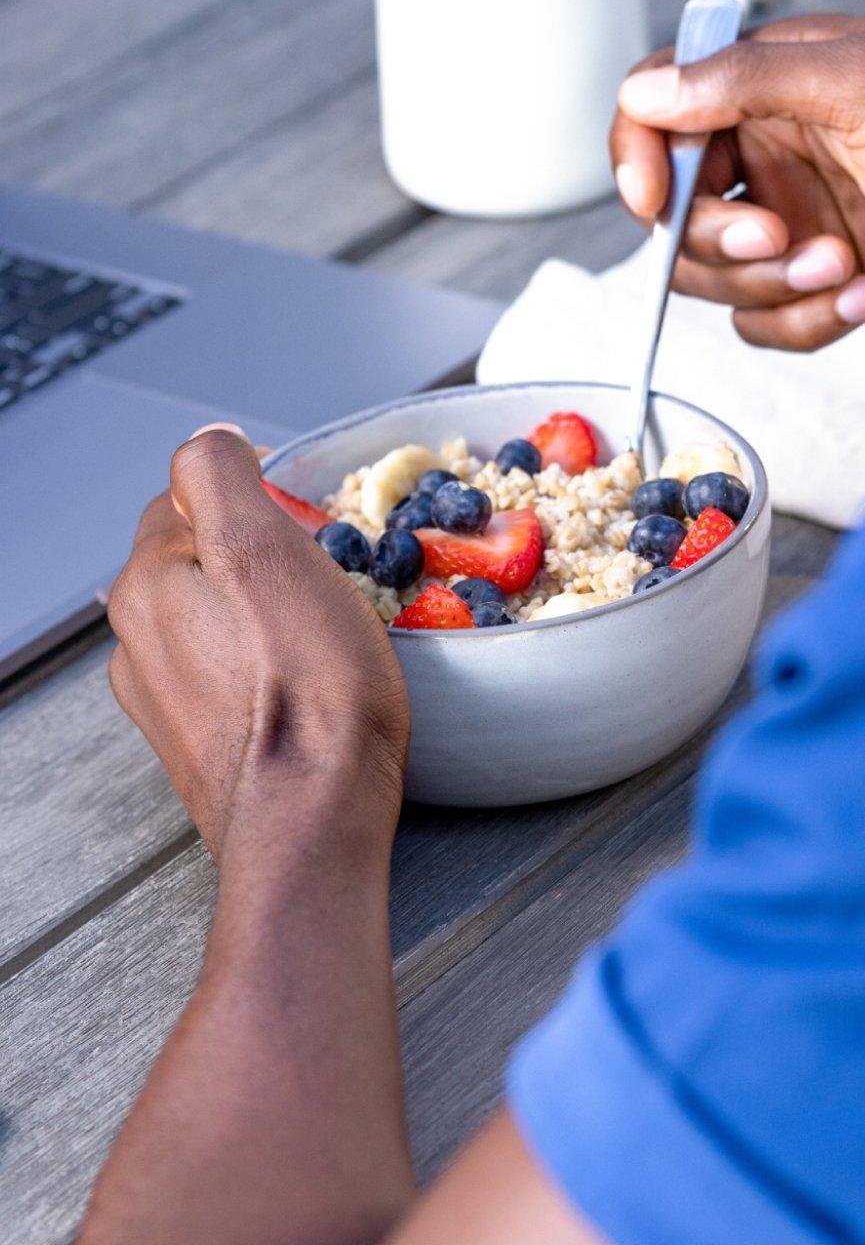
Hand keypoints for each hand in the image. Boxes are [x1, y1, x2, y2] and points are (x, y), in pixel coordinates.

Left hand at [107, 425, 408, 865]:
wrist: (314, 821)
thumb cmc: (310, 692)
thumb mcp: (267, 553)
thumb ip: (223, 477)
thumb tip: (210, 438)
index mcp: (149, 584)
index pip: (192, 497)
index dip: (261, 496)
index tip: (316, 521)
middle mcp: (138, 641)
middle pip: (205, 557)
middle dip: (263, 553)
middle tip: (329, 574)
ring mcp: (164, 699)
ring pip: (218, 617)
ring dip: (265, 609)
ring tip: (327, 631)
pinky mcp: (199, 744)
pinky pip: (231, 674)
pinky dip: (266, 663)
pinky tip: (309, 682)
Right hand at [611, 14, 864, 350]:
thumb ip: (753, 79)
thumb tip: (651, 92)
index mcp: (778, 82)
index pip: (661, 103)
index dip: (640, 152)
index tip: (654, 201)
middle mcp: (776, 150)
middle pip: (676, 209)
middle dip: (720, 238)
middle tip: (783, 237)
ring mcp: (795, 220)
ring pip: (713, 275)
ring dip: (772, 285)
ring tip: (846, 267)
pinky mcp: (819, 282)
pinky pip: (763, 322)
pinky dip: (807, 322)